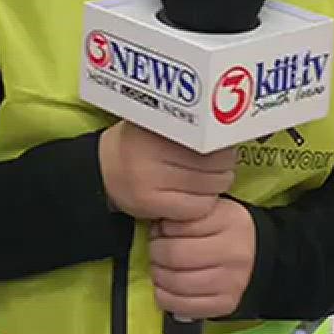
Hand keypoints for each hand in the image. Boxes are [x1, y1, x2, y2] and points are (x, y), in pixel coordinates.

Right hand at [99, 122, 236, 221]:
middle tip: (218, 165)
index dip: (222, 147)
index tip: (221, 147)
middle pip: (213, 164)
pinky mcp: (149, 204)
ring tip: (205, 180)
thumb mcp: (159, 124)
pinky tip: (194, 197)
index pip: (210, 141)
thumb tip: (230, 132)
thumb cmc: (141, 144)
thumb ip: (189, 127)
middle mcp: (150, 152)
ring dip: (215, 187)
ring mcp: (148, 180)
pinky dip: (202, 204)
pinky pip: (196, 208)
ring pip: (208, 188)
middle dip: (223, 167)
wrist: (103, 169)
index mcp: (157, 126)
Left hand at [150, 199, 256, 320]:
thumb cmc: (224, 230)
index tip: (160, 230)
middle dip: (156, 252)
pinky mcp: (226, 304)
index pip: (180, 225)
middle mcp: (233, 252)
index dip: (161, 228)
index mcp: (228, 221)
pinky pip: (183, 306)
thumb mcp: (211, 210)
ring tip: (159, 268)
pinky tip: (164, 288)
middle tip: (155, 250)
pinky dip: (165, 297)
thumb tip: (155, 226)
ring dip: (158, 276)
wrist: (257, 256)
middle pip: (175, 255)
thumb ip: (185, 214)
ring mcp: (231, 282)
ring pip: (177, 282)